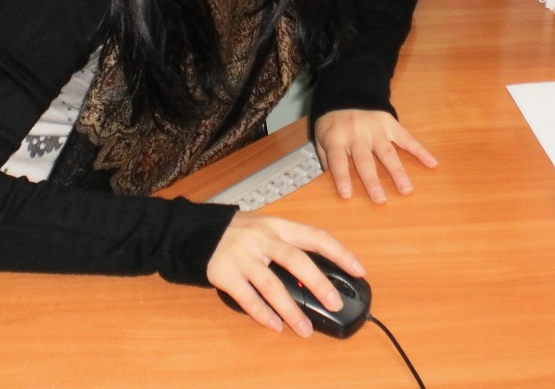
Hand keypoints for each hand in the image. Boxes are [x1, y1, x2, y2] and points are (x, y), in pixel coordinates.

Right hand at [206, 212, 363, 336]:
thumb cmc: (237, 233)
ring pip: (272, 285)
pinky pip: (247, 299)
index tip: (358, 269)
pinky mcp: (224, 274)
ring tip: (304, 329)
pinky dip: (263, 314)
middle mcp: (261, 238)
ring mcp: (242, 256)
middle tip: (335, 303)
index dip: (339, 252)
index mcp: (277, 225)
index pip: (315, 236)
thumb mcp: (265, 228)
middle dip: (319, 283)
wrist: (195, 232)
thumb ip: (288, 246)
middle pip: (296, 260)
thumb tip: (319, 277)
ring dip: (291, 310)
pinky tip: (275, 325)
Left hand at [313, 109, 436, 203]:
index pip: (337, 160)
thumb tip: (331, 183)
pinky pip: (407, 139)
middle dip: (372, 181)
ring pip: (387, 152)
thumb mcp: (321, 137)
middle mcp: (356, 134)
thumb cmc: (333, 123)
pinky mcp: (391, 124)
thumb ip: (327, 159)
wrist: (347, 93)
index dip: (341, 177)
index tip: (347, 195)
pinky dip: (420, 151)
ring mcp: (375, 129)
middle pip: (365, 159)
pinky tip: (432, 163)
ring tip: (407, 189)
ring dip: (398, 171)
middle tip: (380, 200)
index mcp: (336, 137)